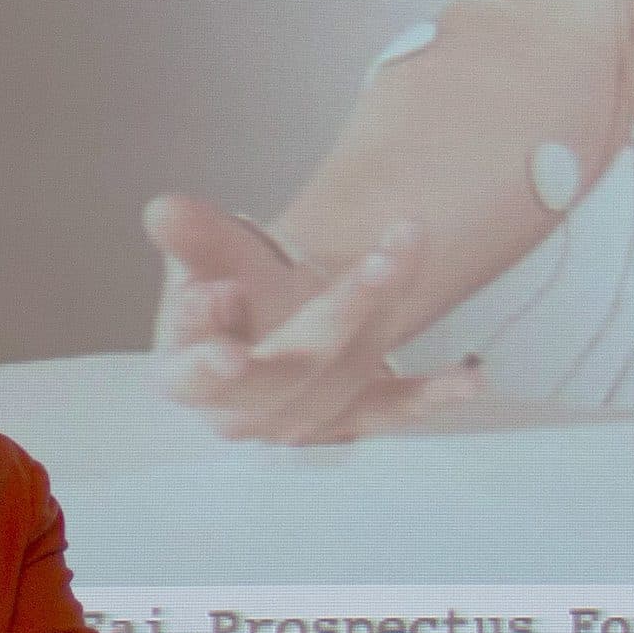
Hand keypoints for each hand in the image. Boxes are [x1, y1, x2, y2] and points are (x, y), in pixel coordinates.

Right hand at [144, 195, 482, 445]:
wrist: (265, 322)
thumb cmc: (224, 290)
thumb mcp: (201, 257)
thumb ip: (187, 237)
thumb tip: (164, 212)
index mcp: (188, 377)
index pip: (194, 372)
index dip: (209, 347)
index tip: (225, 297)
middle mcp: (243, 411)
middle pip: (286, 372)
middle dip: (337, 312)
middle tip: (375, 262)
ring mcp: (300, 420)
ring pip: (346, 376)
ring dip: (384, 316)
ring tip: (406, 253)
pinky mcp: (348, 418)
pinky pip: (391, 409)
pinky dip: (431, 393)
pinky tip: (469, 375)